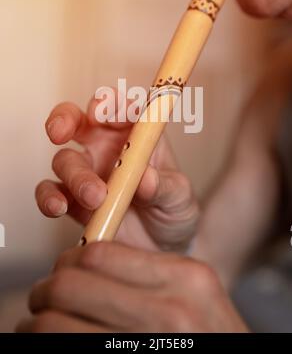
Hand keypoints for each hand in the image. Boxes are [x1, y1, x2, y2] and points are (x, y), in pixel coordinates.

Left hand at [17, 242, 248, 332]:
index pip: (98, 253)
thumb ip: (152, 271)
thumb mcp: (196, 292)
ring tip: (43, 325)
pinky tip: (54, 341)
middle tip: (44, 299)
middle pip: (69, 286)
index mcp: (187, 278)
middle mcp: (171, 312)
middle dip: (46, 291)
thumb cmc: (209, 334)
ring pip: (54, 324)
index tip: (65, 271)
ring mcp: (150, 346)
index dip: (70, 260)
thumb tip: (87, 259)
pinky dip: (48, 342)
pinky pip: (66, 349)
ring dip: (39, 323)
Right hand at [35, 94, 198, 251]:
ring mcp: (87, 172)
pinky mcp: (73, 200)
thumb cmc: (173, 211)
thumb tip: (146, 178)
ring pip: (65, 159)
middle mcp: (107, 147)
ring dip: (75, 175)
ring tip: (96, 197)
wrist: (161, 250)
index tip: (105, 114)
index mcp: (136, 134)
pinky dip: (49, 197)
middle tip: (61, 131)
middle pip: (78, 120)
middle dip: (65, 119)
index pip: (120, 107)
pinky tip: (58, 207)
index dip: (110, 104)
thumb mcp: (180, 198)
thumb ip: (164, 187)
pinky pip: (50, 191)